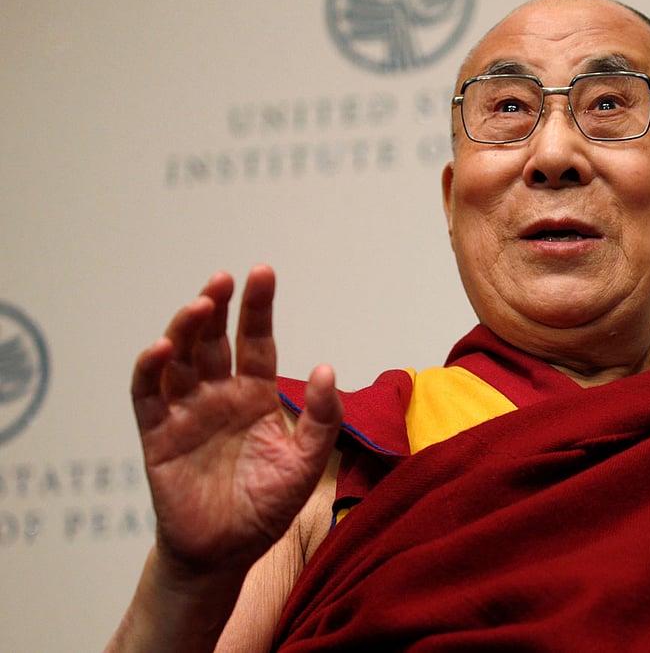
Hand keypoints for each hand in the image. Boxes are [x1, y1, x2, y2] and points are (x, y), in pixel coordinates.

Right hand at [130, 265, 341, 581]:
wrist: (226, 553)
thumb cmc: (267, 506)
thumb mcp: (306, 462)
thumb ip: (322, 419)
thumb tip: (326, 368)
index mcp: (254, 395)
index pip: (255, 341)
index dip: (257, 307)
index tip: (262, 273)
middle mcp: (217, 396)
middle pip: (214, 340)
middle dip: (217, 306)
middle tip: (223, 280)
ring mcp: (185, 413)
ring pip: (179, 359)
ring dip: (185, 329)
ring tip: (200, 306)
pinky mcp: (157, 436)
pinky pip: (147, 396)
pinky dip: (150, 369)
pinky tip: (162, 348)